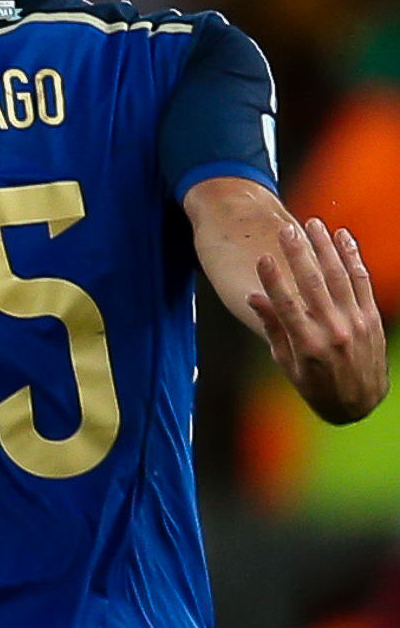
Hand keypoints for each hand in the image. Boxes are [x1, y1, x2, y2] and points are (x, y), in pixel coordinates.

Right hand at [231, 207, 386, 425]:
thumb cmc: (317, 386)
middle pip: (314, 285)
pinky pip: (362, 281)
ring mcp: (356, 322)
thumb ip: (273, 328)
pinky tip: (343, 238)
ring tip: (314, 225)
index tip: (263, 258)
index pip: (287, 305)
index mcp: (308, 345)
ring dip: (326, 248)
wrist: (360, 402)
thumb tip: (256, 298)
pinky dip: (353, 258)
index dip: (274, 279)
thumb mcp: (287, 364)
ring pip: (340, 277)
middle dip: (299, 255)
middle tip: (287, 231)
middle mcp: (333, 331)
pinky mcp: (371, 317)